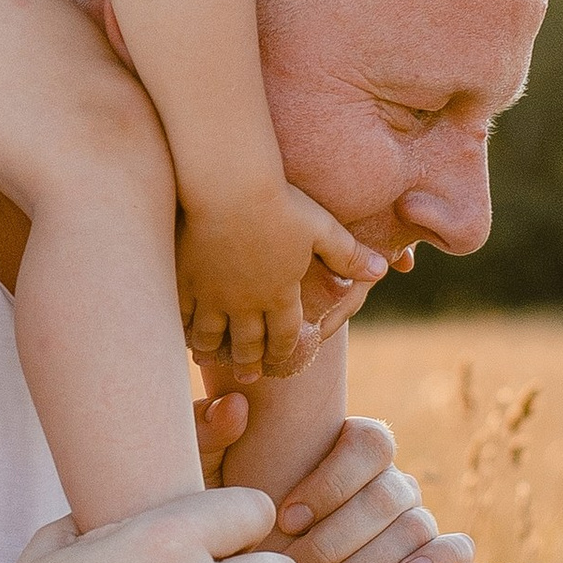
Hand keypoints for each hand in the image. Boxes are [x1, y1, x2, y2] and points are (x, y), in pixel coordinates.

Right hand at [180, 180, 383, 381]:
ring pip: (211, 334)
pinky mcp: (185, 279)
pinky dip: (182, 326)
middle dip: (249, 361)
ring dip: (211, 349)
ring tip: (206, 358)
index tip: (278, 360)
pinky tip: (179, 330)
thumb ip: (348, 253)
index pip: (285, 335)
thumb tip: (383, 271)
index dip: (283, 351)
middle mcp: (246, 302)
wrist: (228, 187)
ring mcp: (213, 294)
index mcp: (281, 293)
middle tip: (247, 375)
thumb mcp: (321, 227)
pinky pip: (181, 313)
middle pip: (247, 342)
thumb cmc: (280, 203)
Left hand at [197, 411, 439, 562]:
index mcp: (347, 452)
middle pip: (389, 490)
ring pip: (415, 523)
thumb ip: (207, 440)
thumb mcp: (208, 492)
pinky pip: (458, 547)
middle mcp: (388, 482)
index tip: (286, 518)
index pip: (370, 441)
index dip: (332, 480)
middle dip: (340, 537)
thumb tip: (235, 405)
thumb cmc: (235, 538)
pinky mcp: (436, 562)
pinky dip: (437, 559)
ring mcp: (415, 520)